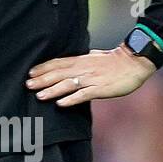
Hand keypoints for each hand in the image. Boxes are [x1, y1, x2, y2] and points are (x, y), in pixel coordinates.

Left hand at [26, 43, 155, 105]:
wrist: (135, 62)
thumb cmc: (115, 60)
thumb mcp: (95, 56)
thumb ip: (81, 61)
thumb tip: (69, 63)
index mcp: (82, 60)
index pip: (58, 63)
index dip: (43, 68)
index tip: (30, 73)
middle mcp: (84, 68)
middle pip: (59, 73)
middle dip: (42, 79)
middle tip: (27, 85)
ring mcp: (92, 79)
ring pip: (68, 84)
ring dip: (52, 90)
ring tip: (39, 96)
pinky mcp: (101, 89)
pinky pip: (83, 95)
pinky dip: (71, 99)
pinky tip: (61, 104)